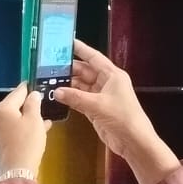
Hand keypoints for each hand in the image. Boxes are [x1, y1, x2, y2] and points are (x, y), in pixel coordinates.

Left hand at [0, 84, 51, 172]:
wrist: (18, 170)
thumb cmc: (27, 142)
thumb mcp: (34, 120)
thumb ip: (34, 103)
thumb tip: (33, 94)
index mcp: (1, 108)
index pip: (17, 92)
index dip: (29, 87)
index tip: (37, 83)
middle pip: (14, 104)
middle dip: (29, 104)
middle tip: (43, 102)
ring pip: (15, 116)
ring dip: (29, 116)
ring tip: (45, 116)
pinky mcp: (0, 139)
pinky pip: (14, 127)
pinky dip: (25, 125)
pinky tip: (41, 128)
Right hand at [52, 39, 153, 157]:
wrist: (133, 141)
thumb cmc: (122, 117)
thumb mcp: (97, 105)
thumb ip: (75, 97)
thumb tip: (56, 91)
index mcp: (112, 75)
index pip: (94, 58)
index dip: (81, 49)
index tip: (67, 42)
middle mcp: (107, 83)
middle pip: (85, 72)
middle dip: (69, 69)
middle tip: (49, 67)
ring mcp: (101, 96)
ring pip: (81, 86)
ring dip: (67, 85)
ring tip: (49, 81)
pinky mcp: (96, 108)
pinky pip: (80, 99)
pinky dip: (70, 98)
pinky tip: (57, 96)